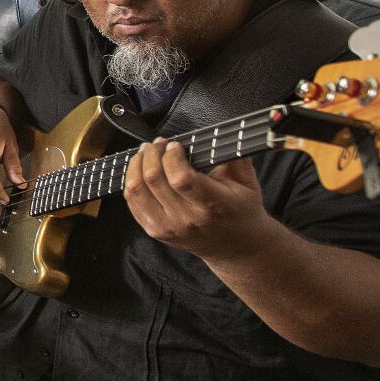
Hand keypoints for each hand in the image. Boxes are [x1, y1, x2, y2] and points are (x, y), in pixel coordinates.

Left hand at [123, 141, 269, 262]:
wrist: (235, 246)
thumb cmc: (240, 211)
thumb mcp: (248, 183)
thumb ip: (235, 157)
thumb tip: (221, 134)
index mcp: (213, 205)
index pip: (181, 179)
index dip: (172, 157)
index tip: (175, 145)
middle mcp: (187, 219)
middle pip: (154, 180)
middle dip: (152, 153)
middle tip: (158, 143)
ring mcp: (168, 227)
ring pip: (136, 190)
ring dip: (137, 164)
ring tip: (146, 153)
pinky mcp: (155, 231)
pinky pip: (132, 202)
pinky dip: (131, 181)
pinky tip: (140, 170)